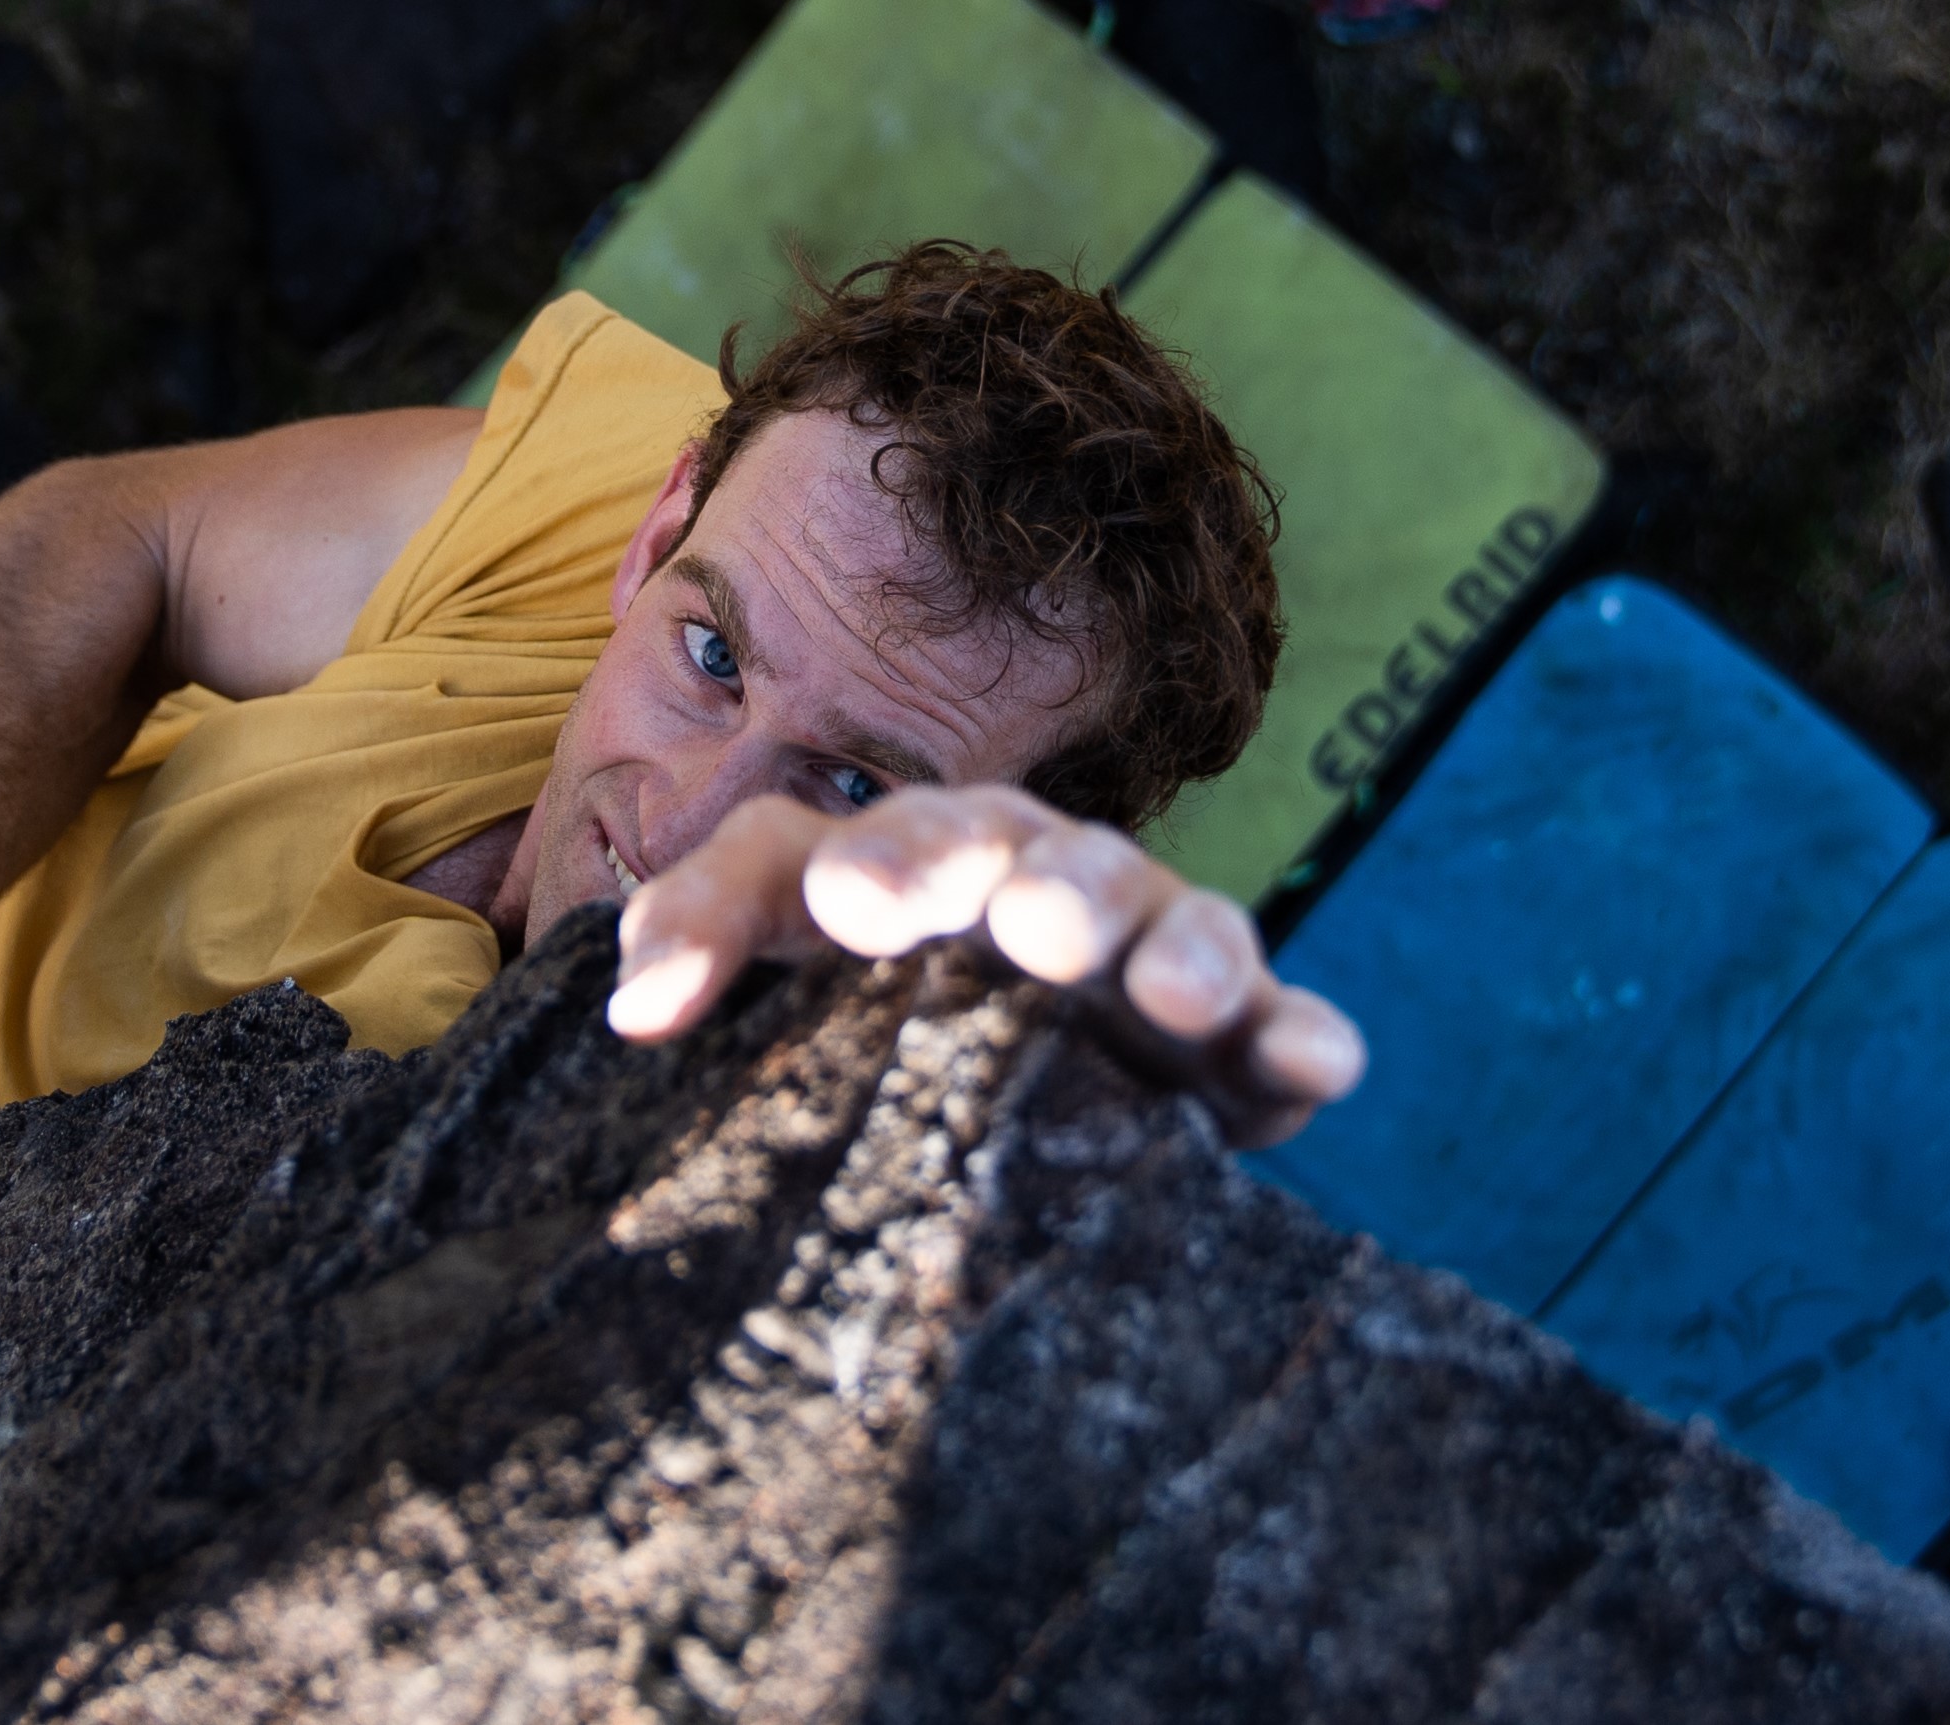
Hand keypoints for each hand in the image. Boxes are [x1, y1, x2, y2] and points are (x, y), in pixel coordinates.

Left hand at [603, 786, 1363, 1146]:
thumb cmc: (846, 996)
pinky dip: (1304, 1038)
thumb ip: (691, 939)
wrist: (945, 1107)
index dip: (882, 863)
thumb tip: (630, 1011)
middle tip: (1030, 924)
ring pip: (1181, 933)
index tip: (849, 908)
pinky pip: (1282, 1037)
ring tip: (1171, 990)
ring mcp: (1148, 970)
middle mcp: (1047, 891)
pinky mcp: (1235, 1057)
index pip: (899, 844)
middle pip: (1058, 866)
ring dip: (1184, 949)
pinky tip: (1319, 1060)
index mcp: (929, 858)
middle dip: (1048, 886)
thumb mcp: (762, 949)